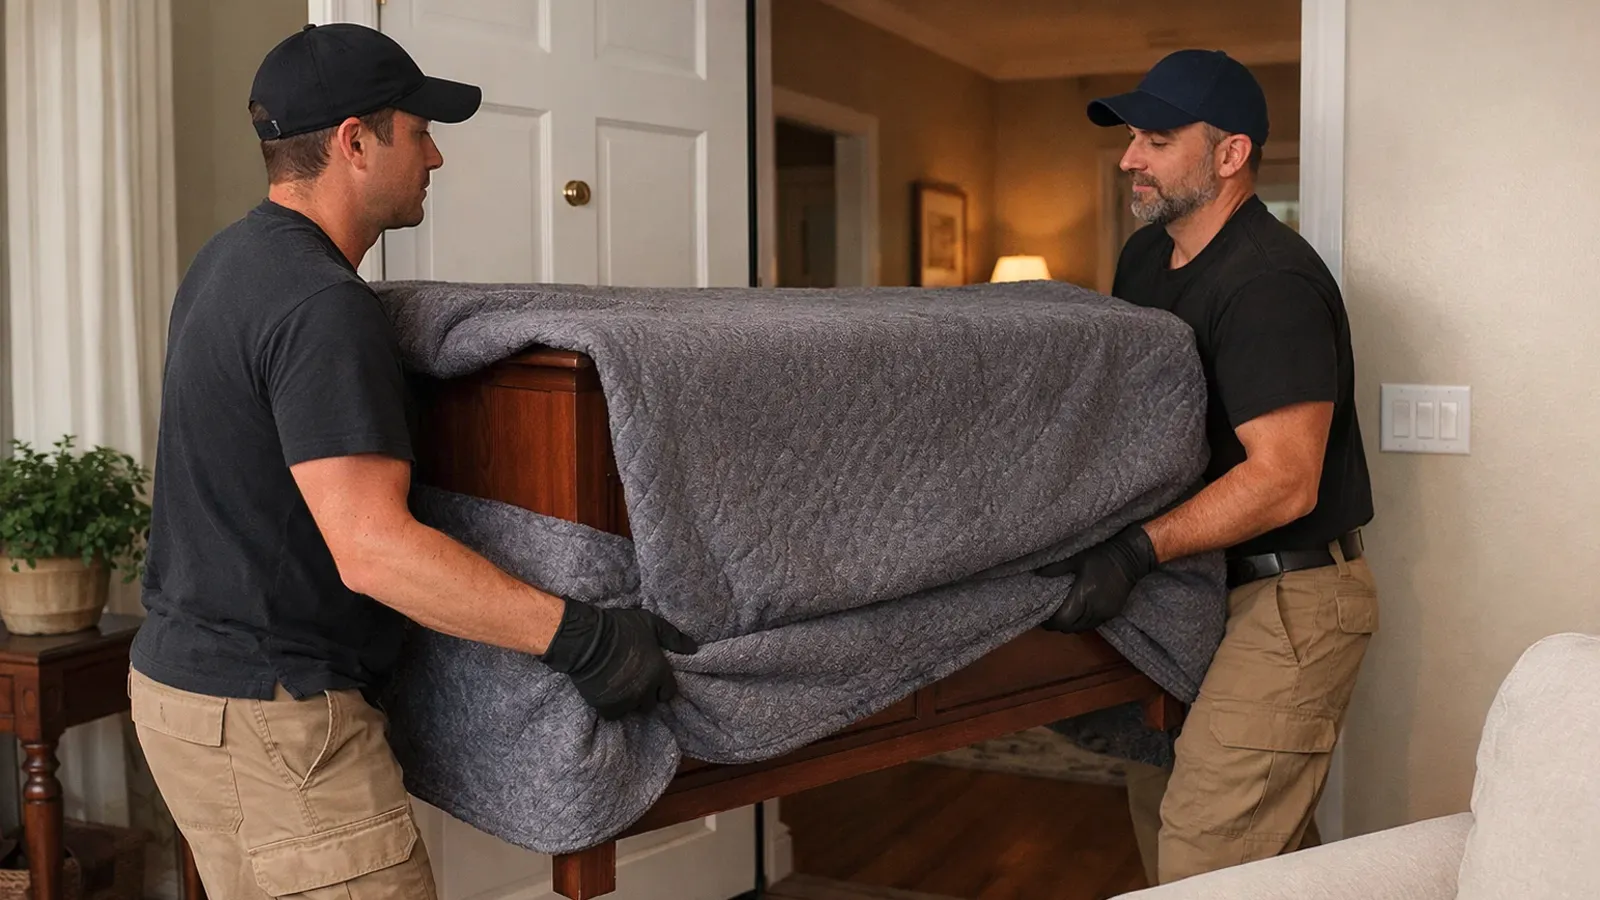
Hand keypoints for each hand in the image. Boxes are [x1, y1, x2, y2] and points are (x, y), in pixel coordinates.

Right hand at [539, 600, 699, 719]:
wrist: (586, 639)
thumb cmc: (620, 627)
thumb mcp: (650, 623)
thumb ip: (673, 637)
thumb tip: (694, 648)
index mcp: (659, 671)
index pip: (669, 691)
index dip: (661, 686)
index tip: (651, 679)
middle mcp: (646, 689)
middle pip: (651, 703)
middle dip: (645, 695)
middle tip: (633, 681)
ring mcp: (626, 700)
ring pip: (632, 710)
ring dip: (628, 701)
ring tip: (619, 687)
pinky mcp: (607, 706)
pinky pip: (613, 715)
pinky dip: (611, 707)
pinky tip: (606, 693)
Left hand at [1034, 524, 1157, 631]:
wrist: (1130, 558)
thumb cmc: (1101, 556)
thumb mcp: (1076, 558)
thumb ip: (1056, 568)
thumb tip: (1037, 574)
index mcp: (1083, 596)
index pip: (1063, 620)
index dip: (1050, 622)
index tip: (1042, 617)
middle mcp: (1094, 609)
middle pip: (1071, 628)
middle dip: (1058, 625)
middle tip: (1050, 617)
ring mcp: (1104, 614)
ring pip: (1082, 629)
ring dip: (1071, 625)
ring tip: (1063, 615)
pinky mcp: (1112, 614)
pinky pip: (1092, 625)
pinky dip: (1083, 623)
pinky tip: (1078, 613)